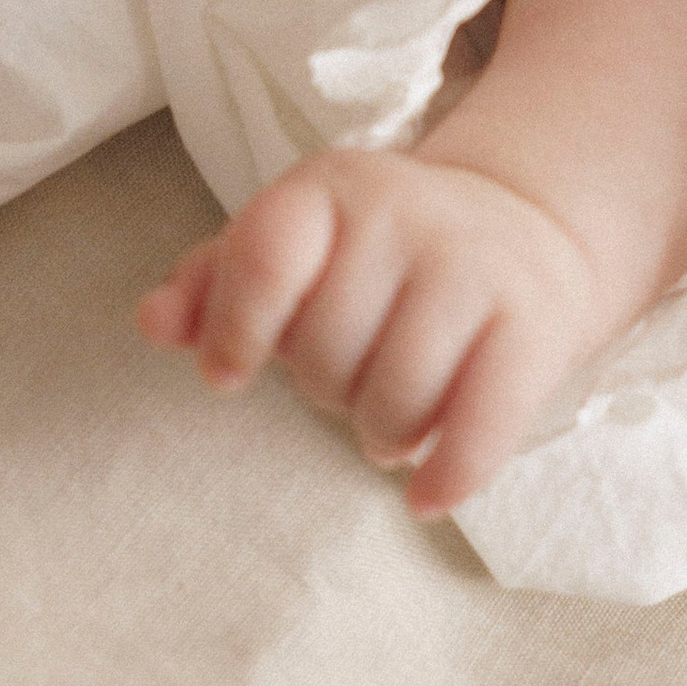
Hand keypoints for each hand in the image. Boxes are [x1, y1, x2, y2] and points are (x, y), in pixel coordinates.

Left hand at [140, 147, 622, 515]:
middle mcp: (404, 217)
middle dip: (323, 387)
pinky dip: (448, 475)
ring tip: (390, 414)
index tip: (228, 372)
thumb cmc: (375, 253)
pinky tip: (426, 496)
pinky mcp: (535, 326)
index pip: (263, 258)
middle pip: (325, 351)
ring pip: (395, 400)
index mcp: (329, 189)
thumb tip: (151, 324)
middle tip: (348, 375)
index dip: (235, 329)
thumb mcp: (292, 245)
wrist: (526, 223)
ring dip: (381, 435)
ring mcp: (474, 268)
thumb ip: (211, 285)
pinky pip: (481, 427)